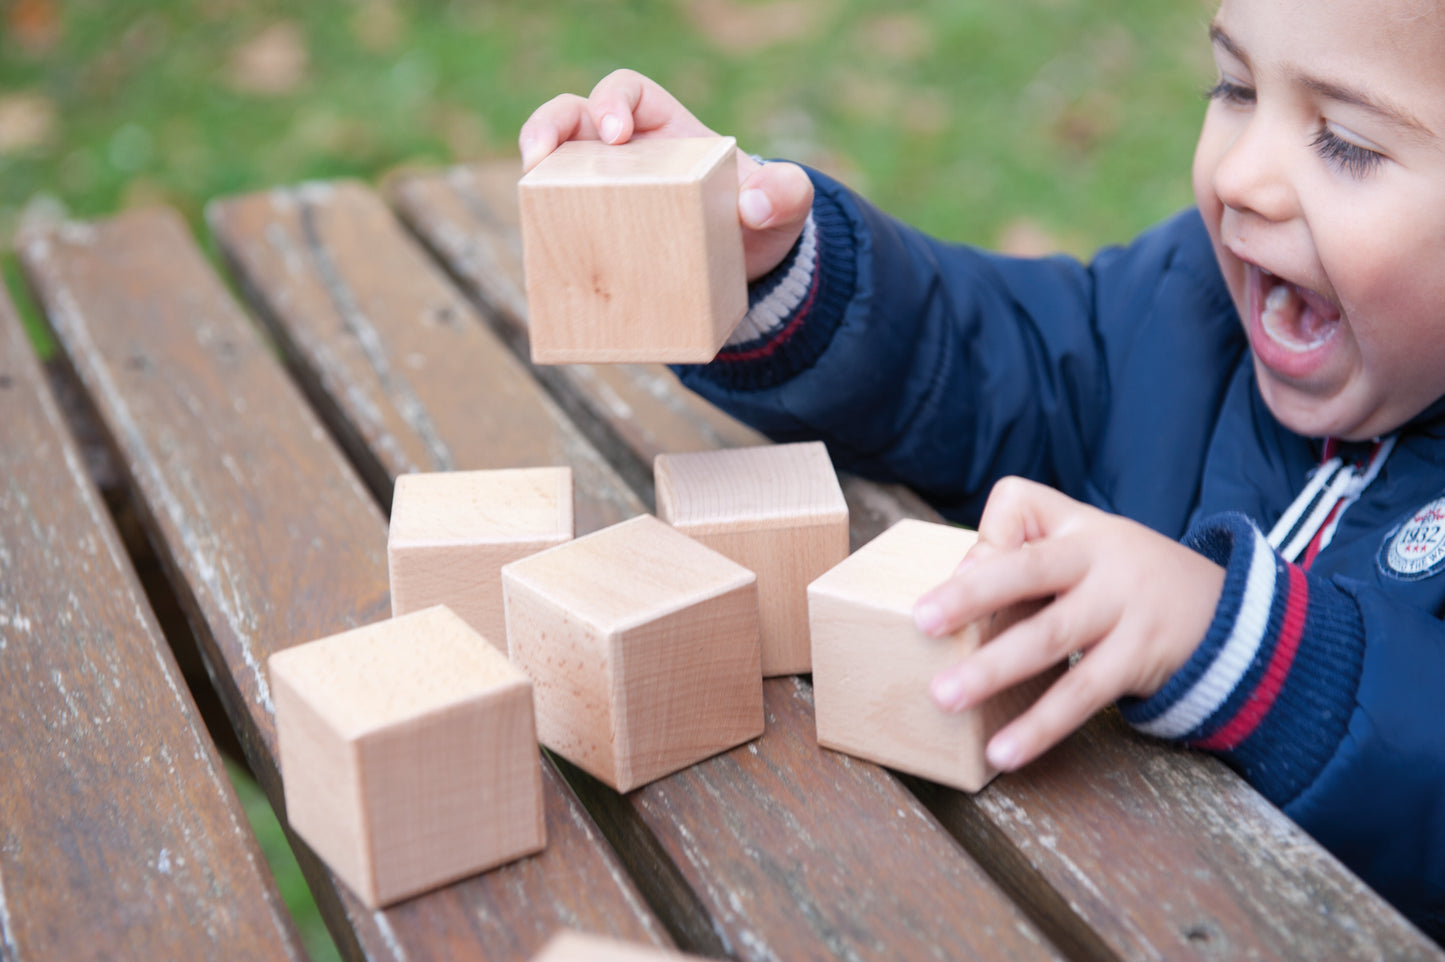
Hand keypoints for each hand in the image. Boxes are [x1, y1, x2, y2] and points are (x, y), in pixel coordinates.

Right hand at [518, 69, 812, 280]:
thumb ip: (785, 194)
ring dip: (535, 170)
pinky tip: (546, 255)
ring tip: (528, 192)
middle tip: (541, 155)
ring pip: (553, 164)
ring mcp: (604, 189)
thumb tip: (755, 205)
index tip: (613, 133)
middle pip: (571, 117)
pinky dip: (547, 231)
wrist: (746, 270)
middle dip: (549, 126)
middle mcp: (626, 152)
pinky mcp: (595, 232)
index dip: (612, 101)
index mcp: (666, 127)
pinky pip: (560, 222)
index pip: (627, 91)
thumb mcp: (783, 206)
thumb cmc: (760, 221)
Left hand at [913, 477, 1224, 771]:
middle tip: (920, 622)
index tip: (949, 575)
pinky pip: (1082, 695)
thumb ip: (1023, 547)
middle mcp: (1101, 563)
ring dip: (994, 670)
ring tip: (945, 698)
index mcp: (1079, 529)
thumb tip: (959, 578)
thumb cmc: (1125, 577)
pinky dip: (1041, 725)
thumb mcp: (1088, 541)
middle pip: (1030, 571)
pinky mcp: (1138, 659)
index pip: (1023, 506)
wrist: (1226, 615)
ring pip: (1051, 638)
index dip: (985, 537)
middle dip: (972, 596)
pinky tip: (1003, 751)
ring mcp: (1124, 611)